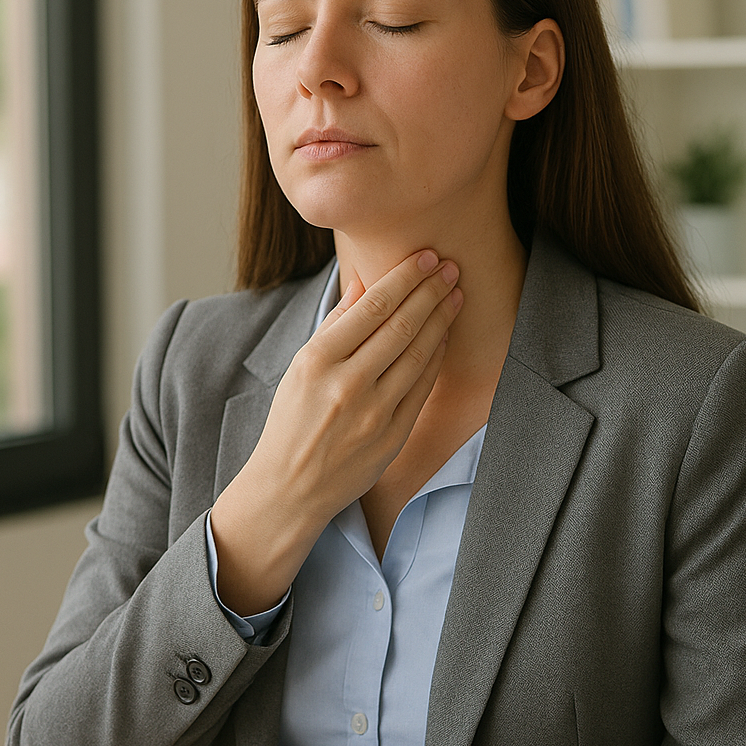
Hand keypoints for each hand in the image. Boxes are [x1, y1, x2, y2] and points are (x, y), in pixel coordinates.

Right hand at [210, 249, 462, 614]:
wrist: (290, 488)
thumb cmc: (292, 422)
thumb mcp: (299, 368)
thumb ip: (335, 326)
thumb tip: (365, 284)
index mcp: (316, 361)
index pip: (372, 307)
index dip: (405, 277)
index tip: (426, 257)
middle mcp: (347, 384)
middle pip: (401, 325)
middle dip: (431, 290)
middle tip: (450, 266)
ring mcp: (373, 413)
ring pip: (418, 353)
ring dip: (442, 318)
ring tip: (455, 293)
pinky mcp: (392, 436)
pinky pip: (422, 387)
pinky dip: (436, 356)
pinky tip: (445, 334)